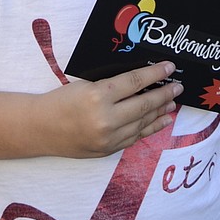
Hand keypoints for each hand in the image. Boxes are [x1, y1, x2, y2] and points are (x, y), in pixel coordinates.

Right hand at [43, 60, 182, 157]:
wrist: (41, 129)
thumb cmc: (62, 100)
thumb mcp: (87, 84)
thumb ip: (113, 85)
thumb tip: (142, 81)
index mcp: (98, 95)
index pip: (135, 82)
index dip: (155, 74)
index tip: (169, 67)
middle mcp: (106, 119)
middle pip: (143, 104)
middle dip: (164, 94)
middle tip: (177, 86)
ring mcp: (107, 138)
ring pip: (142, 123)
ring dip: (160, 112)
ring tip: (173, 103)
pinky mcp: (107, 151)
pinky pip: (134, 138)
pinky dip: (149, 128)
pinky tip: (160, 121)